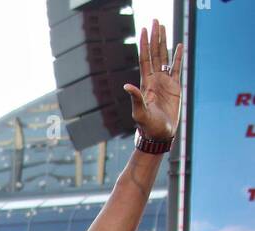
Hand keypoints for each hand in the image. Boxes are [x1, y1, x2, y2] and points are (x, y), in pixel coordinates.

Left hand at [123, 19, 182, 142]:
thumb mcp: (140, 113)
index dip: (145, 44)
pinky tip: (178, 45)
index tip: (145, 29)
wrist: (159, 134)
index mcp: (145, 83)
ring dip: (164, 42)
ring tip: (164, 27)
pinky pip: (177, 68)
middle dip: (155, 37)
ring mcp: (164, 82)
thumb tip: (126, 86)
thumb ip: (135, 98)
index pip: (145, 59)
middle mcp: (154, 79)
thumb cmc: (148, 126)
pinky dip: (178, 56)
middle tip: (155, 21)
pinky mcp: (175, 87)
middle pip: (155, 53)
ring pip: (164, 57)